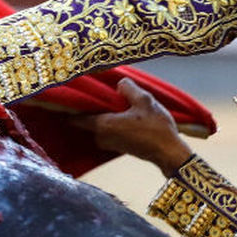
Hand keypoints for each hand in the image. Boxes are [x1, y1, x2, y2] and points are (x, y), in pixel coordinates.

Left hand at [77, 78, 193, 175]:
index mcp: (103, 125)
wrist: (169, 153)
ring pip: (100, 124)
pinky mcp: (118, 147)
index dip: (70, 107)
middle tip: (98, 92)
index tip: (67, 97)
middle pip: (88, 119)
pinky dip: (113, 122)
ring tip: (115, 101)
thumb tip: (119, 84)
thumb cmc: (157, 128)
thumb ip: (128, 88)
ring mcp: (110, 144)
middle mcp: (102, 137)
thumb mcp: (144, 100)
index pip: (75, 117)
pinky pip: (109, 130)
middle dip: (92, 107)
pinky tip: (124, 113)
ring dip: (105, 114)